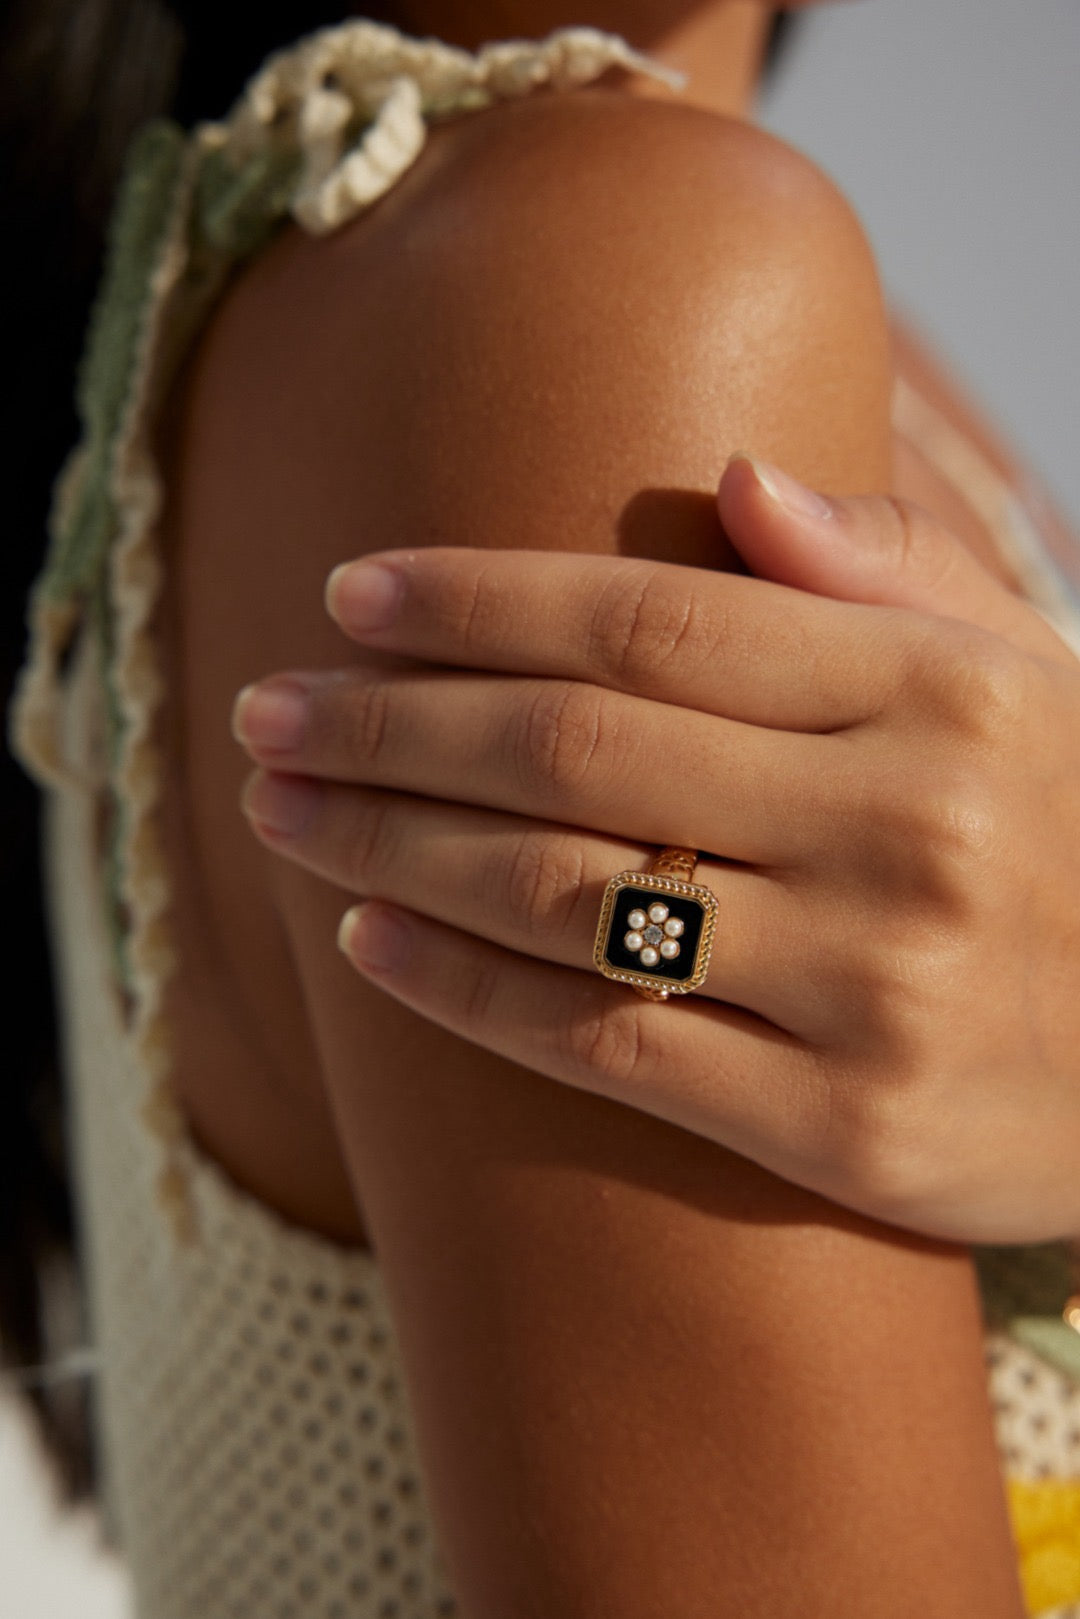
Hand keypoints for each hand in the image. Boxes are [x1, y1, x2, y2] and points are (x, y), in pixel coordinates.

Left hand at [232, 454, 1079, 1245]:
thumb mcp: (1039, 674)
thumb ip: (895, 570)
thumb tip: (737, 476)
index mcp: (936, 693)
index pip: (654, 621)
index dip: (481, 602)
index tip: (352, 596)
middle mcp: (898, 828)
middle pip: (575, 751)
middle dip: (391, 724)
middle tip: (265, 714)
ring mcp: (870, 987)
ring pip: (566, 895)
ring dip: (393, 847)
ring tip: (282, 816)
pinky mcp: (846, 1129)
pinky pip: (614, 1044)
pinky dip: (472, 991)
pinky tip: (373, 944)